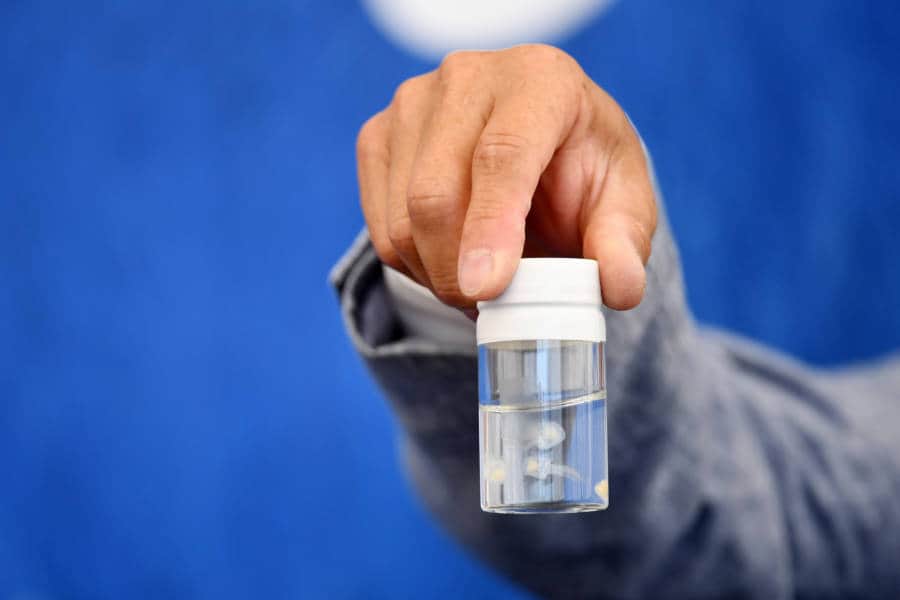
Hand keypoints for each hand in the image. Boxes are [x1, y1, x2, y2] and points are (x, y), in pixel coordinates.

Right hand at [356, 44, 656, 309]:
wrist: (538, 144)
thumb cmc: (581, 169)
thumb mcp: (622, 201)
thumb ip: (624, 242)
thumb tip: (619, 287)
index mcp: (540, 79)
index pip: (503, 153)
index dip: (491, 225)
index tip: (487, 287)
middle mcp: (468, 77)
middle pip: (437, 192)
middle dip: (457, 271)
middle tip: (489, 307)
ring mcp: (413, 102)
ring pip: (402, 217)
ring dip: (437, 274)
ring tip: (481, 281)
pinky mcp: (379, 134)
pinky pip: (380, 226)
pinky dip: (413, 264)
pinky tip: (450, 259)